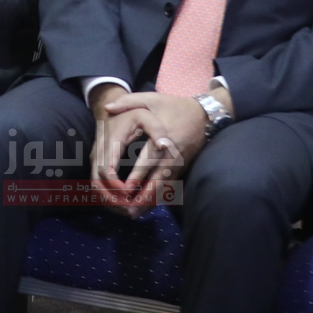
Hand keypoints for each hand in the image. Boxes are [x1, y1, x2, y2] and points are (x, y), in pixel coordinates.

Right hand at [89, 84, 146, 204]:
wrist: (112, 108)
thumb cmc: (133, 113)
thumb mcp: (146, 115)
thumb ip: (156, 128)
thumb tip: (165, 145)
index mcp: (109, 142)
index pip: (105, 169)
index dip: (116, 185)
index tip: (130, 194)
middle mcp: (98, 152)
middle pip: (96, 182)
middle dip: (112, 199)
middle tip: (130, 211)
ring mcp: (95, 159)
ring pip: (95, 186)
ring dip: (109, 201)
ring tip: (128, 212)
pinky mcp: (97, 164)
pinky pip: (98, 184)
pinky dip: (109, 197)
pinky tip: (124, 205)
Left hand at [100, 91, 206, 215]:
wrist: (205, 115)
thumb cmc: (174, 106)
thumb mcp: (152, 98)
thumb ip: (128, 101)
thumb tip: (107, 108)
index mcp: (164, 137)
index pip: (150, 159)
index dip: (139, 174)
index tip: (125, 188)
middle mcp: (172, 155)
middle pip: (158, 180)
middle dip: (143, 196)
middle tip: (126, 210)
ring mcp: (178, 164)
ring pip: (165, 187)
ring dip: (150, 202)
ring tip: (133, 214)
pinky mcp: (181, 169)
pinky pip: (170, 187)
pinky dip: (158, 199)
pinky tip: (145, 208)